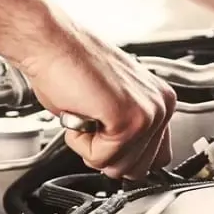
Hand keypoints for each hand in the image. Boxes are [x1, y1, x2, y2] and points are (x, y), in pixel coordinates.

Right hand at [15, 22, 175, 180]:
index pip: (157, 158)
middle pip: (138, 170)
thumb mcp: (111, 104)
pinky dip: (80, 142)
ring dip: (91, 147)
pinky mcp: (128, 120)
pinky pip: (100, 158)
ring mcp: (147, 114)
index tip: (106, 134)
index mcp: (161, 101)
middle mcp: (161, 107)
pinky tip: (81, 112)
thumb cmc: (70, 67)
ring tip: (86, 112)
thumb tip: (127, 161)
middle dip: (106, 154)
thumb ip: (128, 131)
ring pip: (118, 168)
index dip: (123, 155)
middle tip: (92, 120)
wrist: (52, 43)